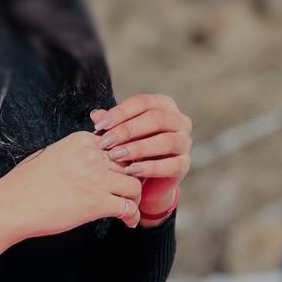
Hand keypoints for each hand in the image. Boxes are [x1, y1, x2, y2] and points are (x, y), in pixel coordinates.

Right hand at [0, 128, 144, 248]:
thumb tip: (87, 157)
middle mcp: (92, 156)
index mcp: (81, 140)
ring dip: (136, 198)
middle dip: (133, 177)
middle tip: (130, 191)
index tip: (122, 171)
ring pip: (135, 185)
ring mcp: (97, 179)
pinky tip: (128, 222)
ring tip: (130, 207)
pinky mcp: (98, 203)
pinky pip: (129, 208)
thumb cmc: (24, 183)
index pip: (117, 144)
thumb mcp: (50, 154)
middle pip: (129, 162)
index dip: (123, 159)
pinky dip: (133, 216)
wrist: (11, 205)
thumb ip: (74, 152)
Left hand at [90, 93, 191, 221]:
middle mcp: (179, 121)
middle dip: (127, 130)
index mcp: (164, 105)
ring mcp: (184, 143)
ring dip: (138, 148)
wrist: (148, 178)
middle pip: (156, 119)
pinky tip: (130, 171)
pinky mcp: (184, 165)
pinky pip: (171, 165)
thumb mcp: (121, 134)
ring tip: (115, 156)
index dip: (120, 113)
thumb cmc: (133, 148)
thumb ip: (111, 124)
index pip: (143, 102)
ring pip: (166, 141)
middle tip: (105, 142)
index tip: (99, 125)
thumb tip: (96, 115)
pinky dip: (149, 168)